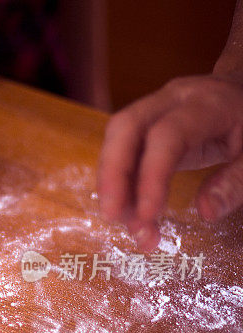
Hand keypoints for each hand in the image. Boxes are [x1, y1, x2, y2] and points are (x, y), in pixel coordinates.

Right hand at [97, 74, 242, 248]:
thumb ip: (236, 181)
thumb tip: (206, 212)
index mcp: (207, 104)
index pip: (166, 135)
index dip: (152, 175)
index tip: (148, 214)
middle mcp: (171, 100)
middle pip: (124, 127)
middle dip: (111, 174)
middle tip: (111, 215)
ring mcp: (153, 110)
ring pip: (115, 140)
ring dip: (112, 185)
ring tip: (126, 224)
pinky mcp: (143, 127)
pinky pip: (121, 152)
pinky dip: (120, 184)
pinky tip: (129, 211)